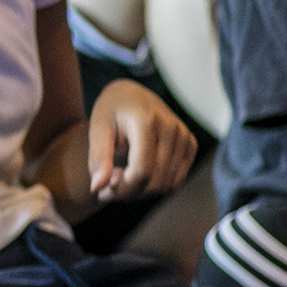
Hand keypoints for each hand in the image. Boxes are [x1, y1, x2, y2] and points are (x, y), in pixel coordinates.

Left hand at [86, 79, 197, 204]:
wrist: (132, 93)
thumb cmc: (111, 109)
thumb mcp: (97, 128)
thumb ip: (98, 157)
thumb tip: (97, 187)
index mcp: (147, 122)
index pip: (142, 171)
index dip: (122, 189)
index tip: (101, 190)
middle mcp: (171, 129)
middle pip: (154, 181)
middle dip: (128, 192)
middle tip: (106, 186)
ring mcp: (184, 137)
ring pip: (166, 184)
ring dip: (141, 191)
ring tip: (120, 178)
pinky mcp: (190, 144)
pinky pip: (176, 180)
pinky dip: (155, 185)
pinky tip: (136, 175)